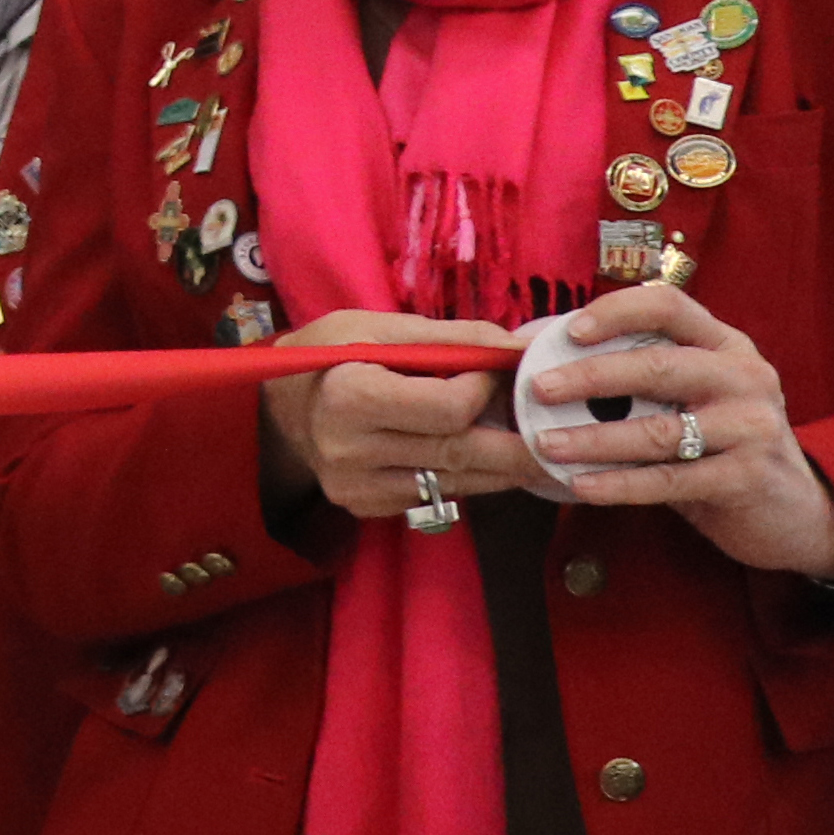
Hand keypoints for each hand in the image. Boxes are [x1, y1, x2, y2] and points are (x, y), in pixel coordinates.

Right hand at [257, 308, 524, 531]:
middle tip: (558, 431)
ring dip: (502, 467)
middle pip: (461, 454)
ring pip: (456, 483)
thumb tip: (521, 346)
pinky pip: (434, 496)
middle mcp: (350, 450)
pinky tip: (480, 462)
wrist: (275, 408)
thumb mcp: (378, 327)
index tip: (492, 370)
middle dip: (518, 443)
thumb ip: (453, 337)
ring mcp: (356, 487)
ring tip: (534, 447)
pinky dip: (466, 480)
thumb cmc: (330, 354)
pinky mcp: (365, 507)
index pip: (449, 409)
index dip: (484, 390)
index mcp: (350, 396)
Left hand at [524, 282, 833, 582]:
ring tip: (546, 443)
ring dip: (594, 438)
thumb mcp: (694, 396)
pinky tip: (580, 485)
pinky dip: (620, 483)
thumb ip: (643, 376)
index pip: (668, 306)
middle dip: (591, 376)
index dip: (616, 312)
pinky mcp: (748, 476)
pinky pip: (670, 479)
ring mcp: (751, 426)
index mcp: (724, 345)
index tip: (568, 331)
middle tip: (539, 388)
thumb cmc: (720, 443)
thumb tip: (550, 366)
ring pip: (659, 430)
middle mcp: (744, 377)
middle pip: (658, 366)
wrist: (791, 506)